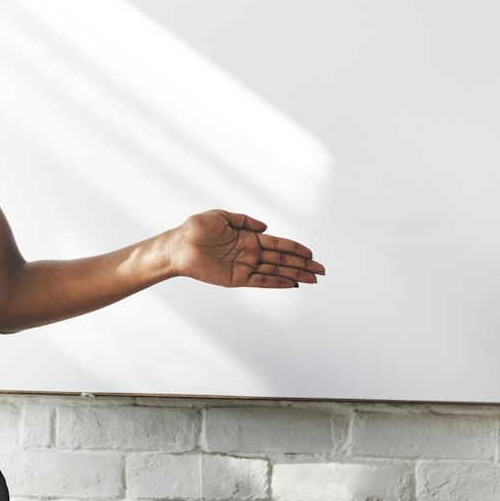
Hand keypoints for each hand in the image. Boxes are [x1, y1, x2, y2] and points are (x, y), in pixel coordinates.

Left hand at [170, 210, 323, 289]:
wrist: (178, 245)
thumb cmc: (196, 229)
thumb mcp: (222, 216)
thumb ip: (245, 221)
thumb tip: (265, 227)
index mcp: (248, 238)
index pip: (278, 245)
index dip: (296, 249)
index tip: (311, 254)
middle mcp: (250, 254)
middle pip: (282, 260)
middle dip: (303, 265)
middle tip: (321, 271)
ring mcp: (245, 267)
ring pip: (276, 272)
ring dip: (295, 275)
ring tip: (313, 279)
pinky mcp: (236, 278)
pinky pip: (261, 281)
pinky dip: (277, 283)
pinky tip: (291, 284)